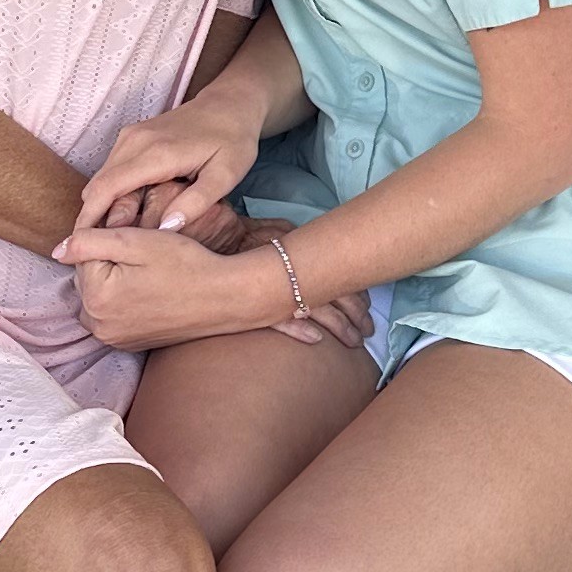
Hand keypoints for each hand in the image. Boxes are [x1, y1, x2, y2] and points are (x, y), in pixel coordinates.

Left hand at [54, 218, 294, 352]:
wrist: (225, 298)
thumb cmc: (186, 264)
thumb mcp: (136, 241)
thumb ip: (89, 241)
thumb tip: (57, 250)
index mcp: (96, 298)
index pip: (82, 254)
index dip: (104, 234)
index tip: (133, 228)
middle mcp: (100, 326)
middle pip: (87, 278)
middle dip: (105, 259)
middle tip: (141, 247)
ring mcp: (116, 339)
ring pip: (99, 296)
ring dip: (111, 279)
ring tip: (145, 266)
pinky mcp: (131, 344)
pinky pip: (113, 315)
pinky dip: (122, 299)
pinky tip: (147, 286)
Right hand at [75, 90, 261, 240]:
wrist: (229, 105)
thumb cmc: (233, 141)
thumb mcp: (226, 175)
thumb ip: (196, 202)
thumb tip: (164, 229)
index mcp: (156, 153)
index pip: (106, 189)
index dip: (90, 219)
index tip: (83, 246)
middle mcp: (135, 141)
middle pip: (98, 186)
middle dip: (93, 219)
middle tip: (102, 253)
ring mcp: (131, 136)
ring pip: (102, 179)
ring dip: (102, 207)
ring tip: (116, 239)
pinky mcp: (131, 137)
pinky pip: (111, 170)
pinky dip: (111, 194)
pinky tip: (128, 215)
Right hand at [225, 215, 374, 347]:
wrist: (202, 241)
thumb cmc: (235, 237)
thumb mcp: (266, 229)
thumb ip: (284, 235)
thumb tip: (300, 238)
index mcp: (296, 250)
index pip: (335, 269)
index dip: (355, 289)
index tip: (367, 303)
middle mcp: (291, 268)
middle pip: (334, 291)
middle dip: (355, 312)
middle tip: (369, 328)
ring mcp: (275, 288)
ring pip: (318, 309)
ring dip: (340, 327)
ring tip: (356, 342)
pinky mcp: (256, 306)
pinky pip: (282, 320)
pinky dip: (300, 330)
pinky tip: (318, 342)